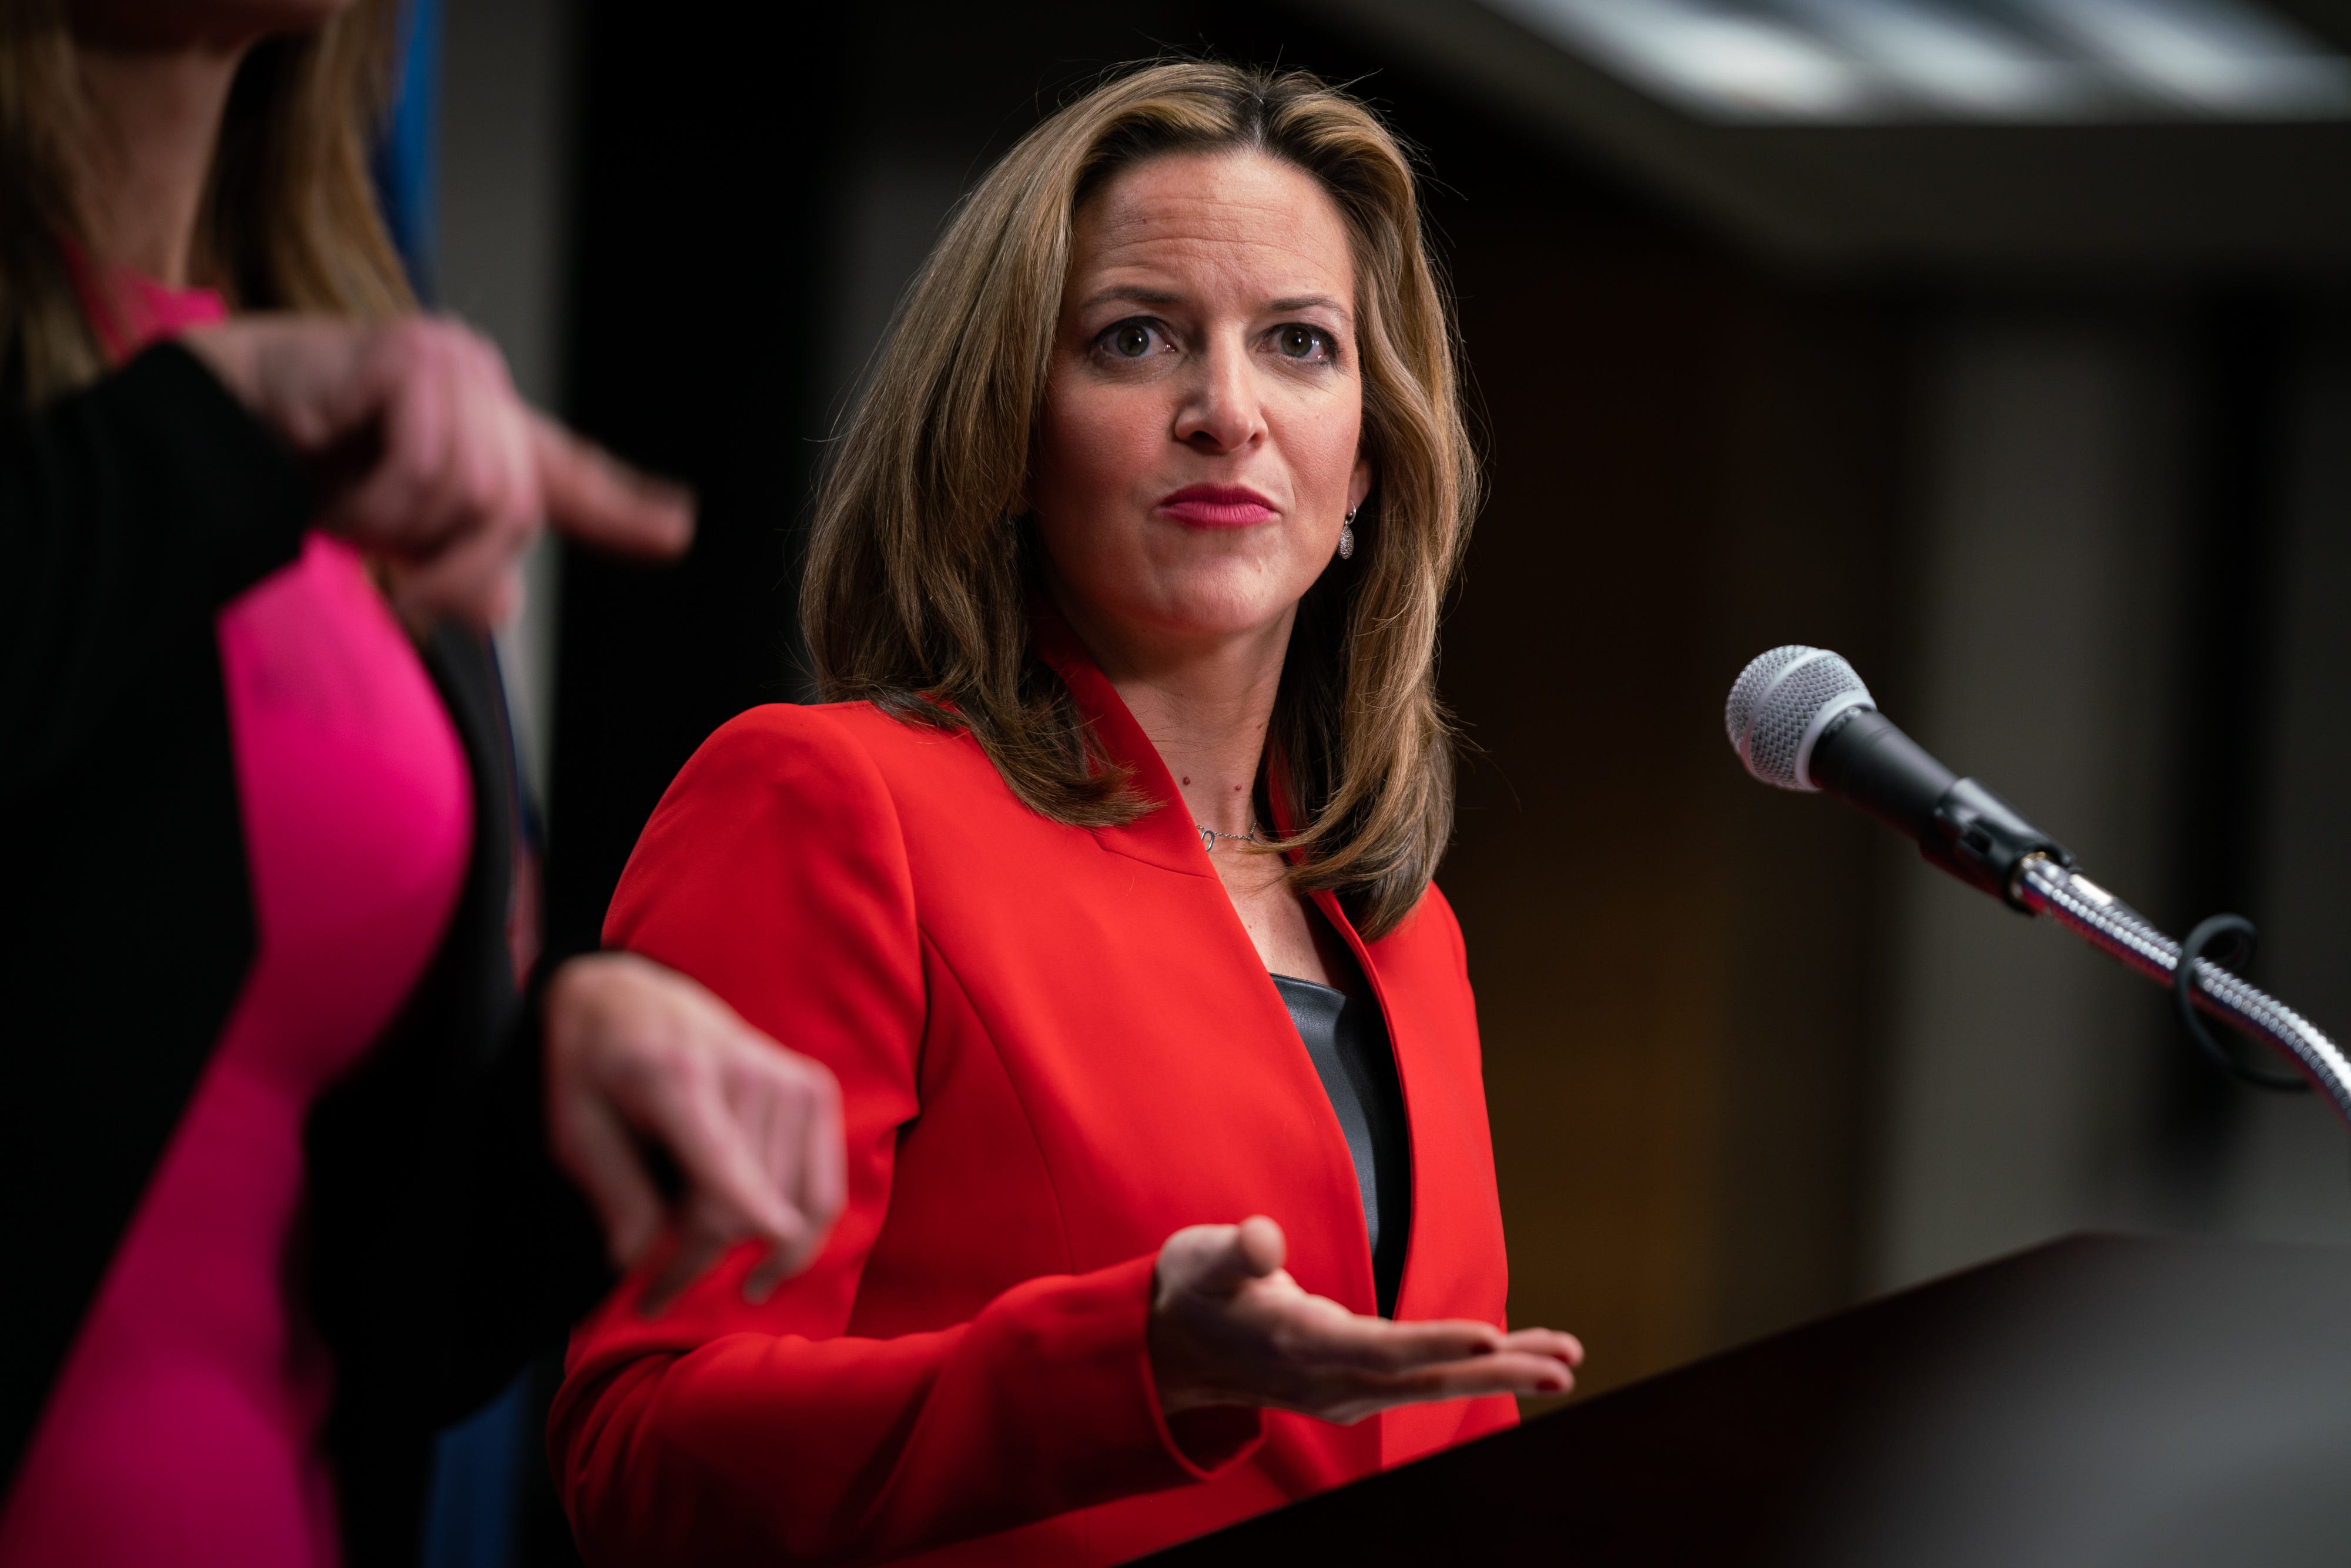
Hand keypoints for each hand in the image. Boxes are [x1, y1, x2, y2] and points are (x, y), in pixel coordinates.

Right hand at [180, 314, 691, 626]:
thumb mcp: (394, 536)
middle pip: (517, 508)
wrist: (219, 422)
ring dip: (397, 527)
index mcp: (487, 431)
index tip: (676, 528)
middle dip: (447, 556)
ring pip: (478, 491)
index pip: (569, 473)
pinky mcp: (412, 355)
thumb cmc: (304, 467)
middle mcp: (483, 391)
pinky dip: (375, 499)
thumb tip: (501, 603)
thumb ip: (454, 567)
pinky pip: (427, 466)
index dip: (622, 506)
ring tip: (343, 510)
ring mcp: (453, 365)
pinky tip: (333, 477)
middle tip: (382, 563)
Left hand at [543, 952, 845, 1313]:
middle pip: (741, 1206)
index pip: (720, 1161)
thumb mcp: (573, 1124)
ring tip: (706, 1277)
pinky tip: (769, 1255)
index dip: (730, 1229)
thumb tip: (638, 1262)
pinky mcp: (814, 1088)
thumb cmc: (594, 1067)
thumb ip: (612, 1190)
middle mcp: (746, 1071)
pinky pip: (824, 1190)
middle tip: (653, 1295)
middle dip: (696, 1264)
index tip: (735, 1286)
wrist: (632, 999)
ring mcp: (790, 1078)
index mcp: (676, 1074)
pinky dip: (801, 1233)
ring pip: (786, 1209)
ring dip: (747, 1257)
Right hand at [1148, 1216, 1581, 1424]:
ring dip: (1502, 1372)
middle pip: (1425, 1377)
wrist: (1173, 1348)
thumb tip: (1264, 1238)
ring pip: (1434, 1382)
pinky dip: (1476, 1369)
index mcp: (1297, 1344)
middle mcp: (1330, 1380)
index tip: (1492, 1334)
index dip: (1435, 1341)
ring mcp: (1346, 1391)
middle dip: (1498, 1370)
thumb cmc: (1194, 1290)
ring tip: (1565, 1360)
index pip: (1378, 1348)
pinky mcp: (1356, 1387)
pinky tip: (1516, 1357)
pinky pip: (1425, 1379)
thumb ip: (1235, 1250)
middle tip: (1564, 1362)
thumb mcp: (1200, 1257)